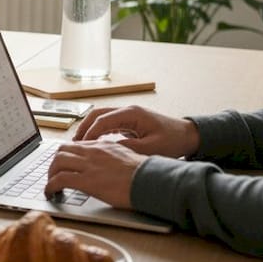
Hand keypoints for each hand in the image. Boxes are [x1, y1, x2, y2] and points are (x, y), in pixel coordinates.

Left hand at [43, 141, 143, 208]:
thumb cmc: (144, 175)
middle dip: (54, 163)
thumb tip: (105, 167)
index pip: (76, 145)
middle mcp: (93, 152)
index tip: (64, 165)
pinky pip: (59, 180)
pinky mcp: (87, 180)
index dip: (66, 155)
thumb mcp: (126, 158)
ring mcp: (89, 165)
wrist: (151, 181)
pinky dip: (50, 186)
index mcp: (103, 146)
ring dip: (50, 174)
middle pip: (62, 150)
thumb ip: (111, 159)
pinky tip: (51, 193)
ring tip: (51, 186)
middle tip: (54, 175)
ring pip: (57, 162)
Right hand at [73, 105, 200, 157]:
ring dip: (89, 128)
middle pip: (97, 114)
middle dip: (84, 128)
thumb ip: (129, 148)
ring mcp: (128, 114)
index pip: (103, 120)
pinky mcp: (129, 120)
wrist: (188, 135)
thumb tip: (108, 151)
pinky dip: (97, 131)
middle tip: (74, 144)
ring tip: (79, 144)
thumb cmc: (174, 141)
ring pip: (100, 117)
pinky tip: (92, 143)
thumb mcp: (151, 148)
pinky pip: (108, 123)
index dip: (90, 133)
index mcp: (132, 114)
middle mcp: (128, 110)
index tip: (81, 146)